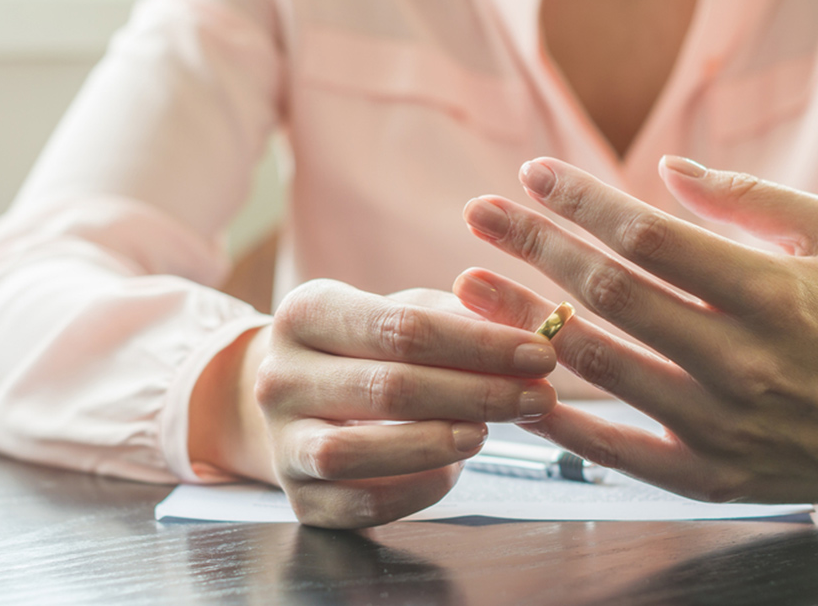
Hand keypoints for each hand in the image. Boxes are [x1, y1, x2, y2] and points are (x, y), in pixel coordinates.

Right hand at [191, 281, 557, 527]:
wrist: (294, 398)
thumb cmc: (365, 348)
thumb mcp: (401, 312)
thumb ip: (459, 319)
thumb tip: (525, 336)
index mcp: (305, 313)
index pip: (401, 328)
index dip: (479, 344)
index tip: (539, 354)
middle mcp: (278, 377)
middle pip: (388, 388)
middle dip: (476, 394)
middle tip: (538, 397)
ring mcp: (282, 441)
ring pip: (355, 453)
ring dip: (435, 444)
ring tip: (487, 432)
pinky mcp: (298, 498)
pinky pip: (360, 505)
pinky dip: (414, 490)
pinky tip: (452, 470)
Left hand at [455, 156, 817, 502]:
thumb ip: (749, 197)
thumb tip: (663, 170)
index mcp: (773, 292)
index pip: (651, 237)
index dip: (583, 200)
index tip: (532, 173)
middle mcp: (744, 361)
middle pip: (610, 294)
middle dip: (533, 246)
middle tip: (477, 214)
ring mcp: (723, 426)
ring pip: (599, 367)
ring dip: (523, 321)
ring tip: (468, 283)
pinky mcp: (711, 477)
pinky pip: (617, 451)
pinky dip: (560, 420)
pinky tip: (513, 383)